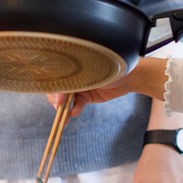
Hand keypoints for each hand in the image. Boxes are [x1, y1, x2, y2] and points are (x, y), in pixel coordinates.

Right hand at [46, 57, 168, 117]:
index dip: (53, 88)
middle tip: (59, 107)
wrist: (129, 76)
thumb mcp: (92, 70)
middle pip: (57, 89)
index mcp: (70, 65)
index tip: (57, 97)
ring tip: (64, 117)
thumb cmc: (110, 65)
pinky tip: (74, 113)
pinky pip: (77, 104)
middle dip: (56, 100)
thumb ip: (77, 77)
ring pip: (65, 99)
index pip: (55, 77)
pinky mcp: (86, 97)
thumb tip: (63, 91)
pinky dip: (75, 109)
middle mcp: (72, 76)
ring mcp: (78, 87)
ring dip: (63, 109)